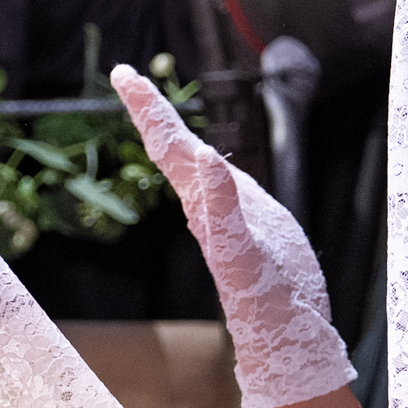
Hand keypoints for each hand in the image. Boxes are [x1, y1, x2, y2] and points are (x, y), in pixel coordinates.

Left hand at [114, 66, 353, 407]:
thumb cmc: (261, 299)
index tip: (123, 73)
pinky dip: (215, 165)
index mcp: (201, 201)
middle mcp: (206, 203)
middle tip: (127, 76)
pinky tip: (212, 160)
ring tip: (156, 110)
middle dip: (152, 109)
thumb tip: (204, 155)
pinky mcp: (248, 227)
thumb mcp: (241, 250)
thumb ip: (222, 205)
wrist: (284, 334)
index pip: (168, 143)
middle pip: (173, 146)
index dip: (147, 106)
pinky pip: (225, 187)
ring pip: (193, 164)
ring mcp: (226, 214)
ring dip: (174, 134)